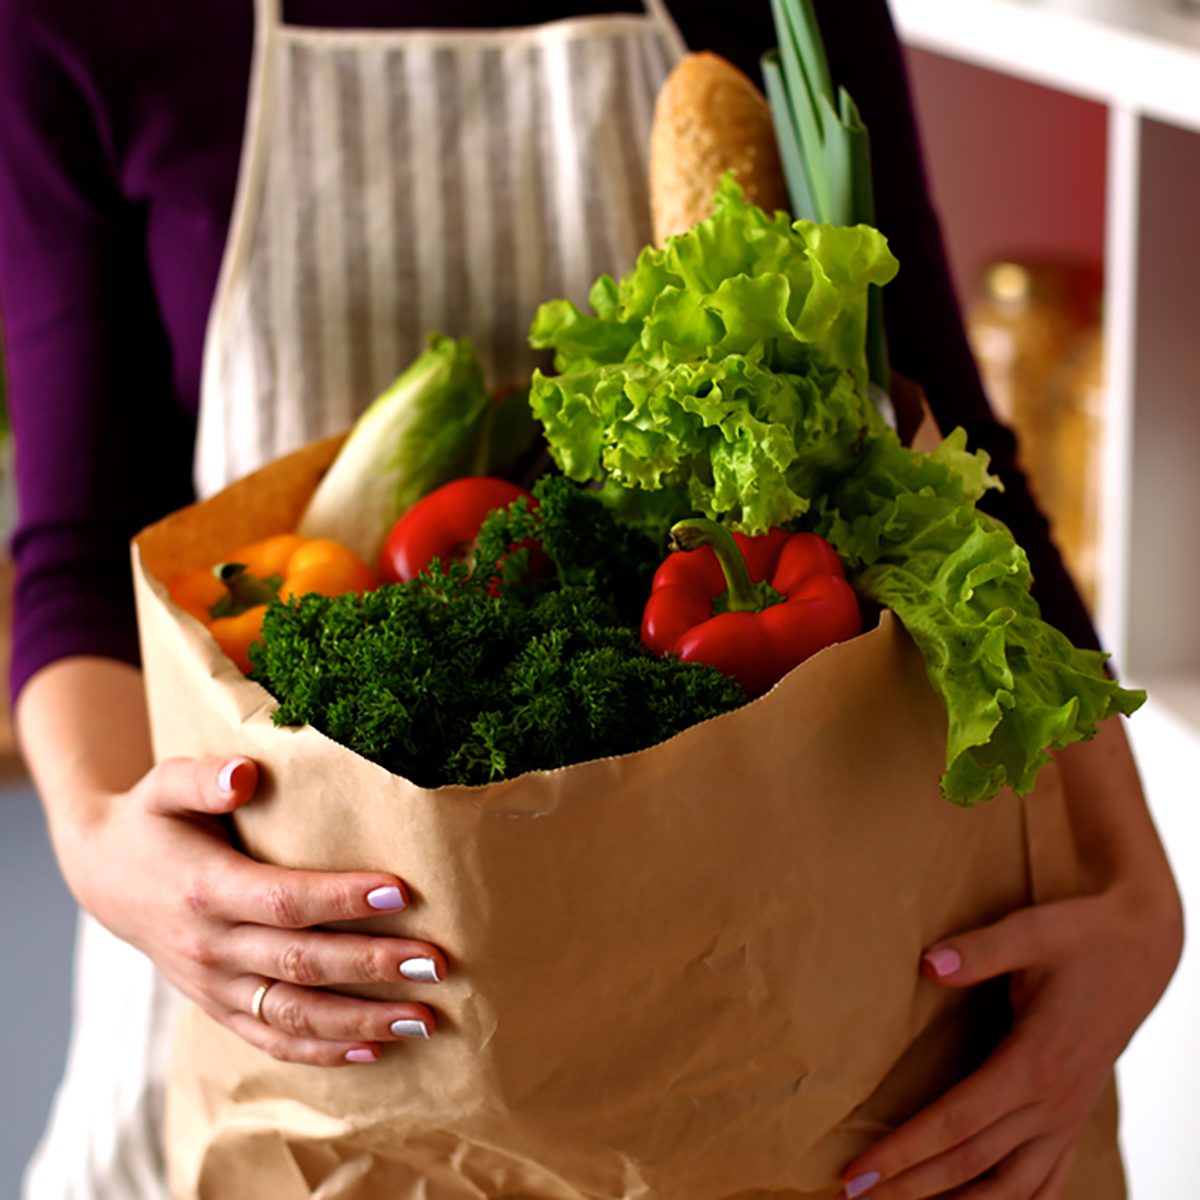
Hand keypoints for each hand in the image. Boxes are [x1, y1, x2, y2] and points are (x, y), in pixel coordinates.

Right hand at [56, 754, 446, 1066]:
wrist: (105, 876)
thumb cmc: (152, 821)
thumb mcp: (164, 785)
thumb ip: (203, 778)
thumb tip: (245, 772)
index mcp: (206, 890)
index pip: (284, 900)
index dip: (343, 898)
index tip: (402, 891)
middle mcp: (211, 947)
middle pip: (303, 964)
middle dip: (373, 966)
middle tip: (436, 963)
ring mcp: (214, 986)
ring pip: (294, 1015)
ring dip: (362, 1021)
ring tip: (425, 1018)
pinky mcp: (219, 1007)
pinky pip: (272, 1040)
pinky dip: (323, 1051)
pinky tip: (374, 1050)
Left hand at [839, 881, 1182, 1198]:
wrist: (1142, 948)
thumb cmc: (1081, 937)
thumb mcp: (1031, 932)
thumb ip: (979, 951)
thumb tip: (927, 964)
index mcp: (1033, 1063)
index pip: (955, 1123)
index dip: (903, 1151)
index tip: (858, 1171)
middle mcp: (1051, 1103)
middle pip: (971, 1163)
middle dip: (910, 1185)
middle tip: (855, 1194)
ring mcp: (1067, 1117)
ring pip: (1011, 1188)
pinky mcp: (1075, 1117)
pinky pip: (1047, 1182)